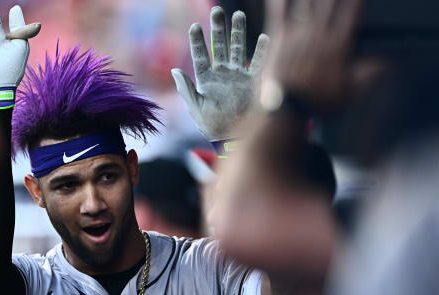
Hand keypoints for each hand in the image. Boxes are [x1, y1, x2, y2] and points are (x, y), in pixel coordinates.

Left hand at [172, 7, 269, 143]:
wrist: (235, 139)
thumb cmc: (213, 127)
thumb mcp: (196, 110)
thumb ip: (187, 90)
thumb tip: (174, 71)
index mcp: (206, 80)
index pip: (200, 56)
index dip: (197, 41)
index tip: (194, 26)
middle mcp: (222, 74)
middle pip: (220, 46)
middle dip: (218, 29)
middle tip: (217, 10)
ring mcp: (238, 76)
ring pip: (238, 49)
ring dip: (238, 33)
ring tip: (237, 14)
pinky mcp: (253, 82)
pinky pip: (259, 63)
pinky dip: (262, 51)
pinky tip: (263, 36)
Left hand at [260, 0, 363, 111]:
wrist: (285, 108)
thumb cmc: (316, 102)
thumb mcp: (350, 92)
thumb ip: (369, 72)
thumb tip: (387, 61)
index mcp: (338, 45)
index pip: (351, 14)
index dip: (355, 1)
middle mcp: (318, 34)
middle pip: (329, 3)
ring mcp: (297, 34)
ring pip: (306, 3)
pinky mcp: (278, 37)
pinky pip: (278, 12)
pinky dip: (277, 1)